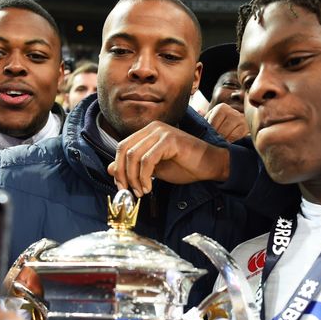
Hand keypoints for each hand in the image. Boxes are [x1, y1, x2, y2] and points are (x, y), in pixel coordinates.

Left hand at [107, 121, 229, 196]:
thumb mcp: (154, 169)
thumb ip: (134, 167)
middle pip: (124, 150)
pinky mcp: (169, 140)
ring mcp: (161, 132)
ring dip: (134, 178)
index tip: (122, 187)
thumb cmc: (185, 166)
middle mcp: (153, 128)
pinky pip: (148, 160)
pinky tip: (150, 187)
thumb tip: (110, 169)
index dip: (118, 168)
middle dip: (123, 174)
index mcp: (148, 132)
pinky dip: (144, 177)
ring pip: (134, 156)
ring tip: (142, 191)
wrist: (210, 165)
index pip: (122, 147)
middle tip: (129, 191)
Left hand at [204, 103, 248, 142]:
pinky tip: (228, 143)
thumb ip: (204, 119)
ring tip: (220, 144)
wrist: (237, 121)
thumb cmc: (221, 121)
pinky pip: (236, 137)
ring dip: (223, 141)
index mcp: (221, 108)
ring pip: (228, 134)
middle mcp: (232, 111)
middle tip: (212, 143)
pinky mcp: (246, 127)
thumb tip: (199, 117)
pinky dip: (231, 141)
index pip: (212, 123)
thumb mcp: (212, 118)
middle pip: (220, 130)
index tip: (207, 138)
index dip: (209, 133)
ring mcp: (240, 119)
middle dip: (216, 138)